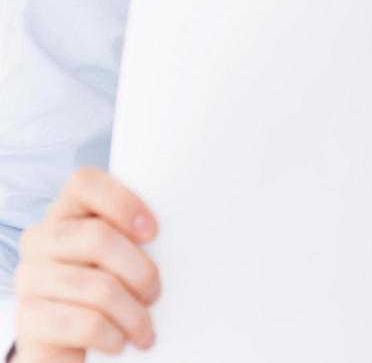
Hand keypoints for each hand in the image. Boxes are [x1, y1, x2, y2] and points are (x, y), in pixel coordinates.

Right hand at [12, 167, 160, 360]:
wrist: (70, 342)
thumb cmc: (111, 290)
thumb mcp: (123, 257)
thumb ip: (139, 237)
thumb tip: (190, 225)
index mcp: (66, 213)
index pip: (84, 182)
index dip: (122, 201)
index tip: (153, 232)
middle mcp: (40, 240)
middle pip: (97, 237)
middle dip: (140, 271)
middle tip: (155, 293)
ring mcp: (29, 278)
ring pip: (97, 287)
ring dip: (133, 314)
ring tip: (144, 329)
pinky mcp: (28, 319)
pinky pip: (83, 323)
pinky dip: (111, 336)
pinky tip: (119, 342)